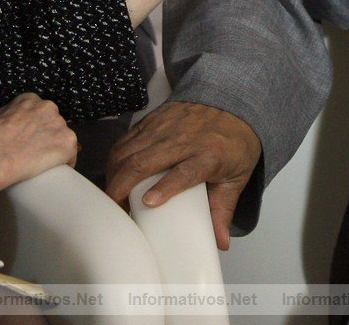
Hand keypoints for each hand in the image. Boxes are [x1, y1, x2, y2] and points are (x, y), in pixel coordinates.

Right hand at [0, 93, 76, 196]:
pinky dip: (66, 163)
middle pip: (53, 124)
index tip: (29, 138)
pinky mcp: (67, 144)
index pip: (39, 111)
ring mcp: (59, 125)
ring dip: (56, 150)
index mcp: (29, 100)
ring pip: (62, 139)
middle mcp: (48, 108)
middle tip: (34, 152)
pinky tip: (57, 171)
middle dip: (47, 136)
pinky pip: (71, 155)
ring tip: (43, 165)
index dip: (35, 126)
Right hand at [105, 101, 261, 250]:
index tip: (149, 203)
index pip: (185, 172)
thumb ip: (224, 211)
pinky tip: (114, 172)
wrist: (232, 104)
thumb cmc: (233, 142)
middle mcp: (184, 139)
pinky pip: (127, 138)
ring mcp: (166, 127)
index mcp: (209, 155)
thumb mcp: (236, 178)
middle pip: (145, 162)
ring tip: (112, 195)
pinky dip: (116, 157)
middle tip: (115, 210)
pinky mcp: (154, 120)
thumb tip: (221, 243)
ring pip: (130, 150)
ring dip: (115, 174)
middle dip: (122, 187)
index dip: (166, 187)